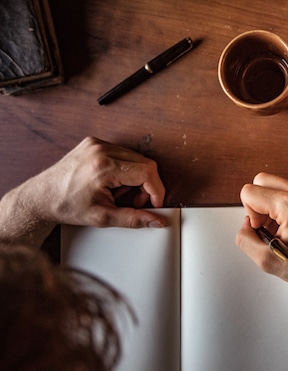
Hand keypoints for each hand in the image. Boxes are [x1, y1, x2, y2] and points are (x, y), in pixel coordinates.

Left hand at [0, 137, 165, 245]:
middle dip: (146, 185)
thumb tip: (157, 220)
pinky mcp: (94, 143)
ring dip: (136, 177)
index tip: (154, 204)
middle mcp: (101, 150)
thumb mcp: (103, 218)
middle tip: (135, 201)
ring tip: (120, 193)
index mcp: (103, 167)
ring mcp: (97, 144)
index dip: (156, 190)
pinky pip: (123, 153)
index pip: (147, 172)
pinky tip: (112, 182)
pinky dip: (124, 169)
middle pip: (145, 164)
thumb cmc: (66, 206)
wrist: (41, 197)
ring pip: (136, 158)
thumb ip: (134, 219)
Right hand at [236, 172, 287, 370]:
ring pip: (275, 184)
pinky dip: (281, 206)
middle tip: (266, 226)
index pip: (250, 192)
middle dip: (257, 204)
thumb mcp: (266, 260)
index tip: (261, 229)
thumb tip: (245, 225)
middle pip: (261, 180)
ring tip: (278, 230)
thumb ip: (245, 238)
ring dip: (269, 205)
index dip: (249, 213)